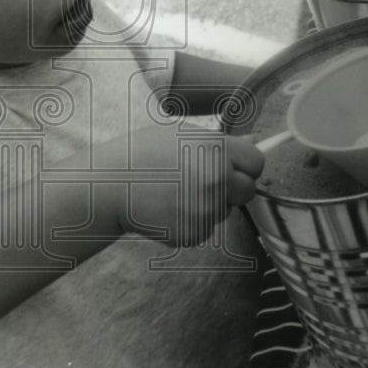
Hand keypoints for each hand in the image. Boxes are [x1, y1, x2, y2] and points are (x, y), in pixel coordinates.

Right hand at [97, 126, 262, 247]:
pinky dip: (193, 221)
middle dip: (232, 187)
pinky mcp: (194, 233)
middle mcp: (218, 180)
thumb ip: (222, 141)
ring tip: (176, 190)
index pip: (257, 162)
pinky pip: (205, 228)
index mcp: (217, 150)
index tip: (230, 164)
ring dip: (210, 204)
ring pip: (224, 210)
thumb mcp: (181, 134)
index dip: (244, 164)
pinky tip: (169, 208)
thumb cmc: (142, 152)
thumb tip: (255, 141)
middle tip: (202, 179)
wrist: (110, 185)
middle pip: (248, 190)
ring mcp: (207, 210)